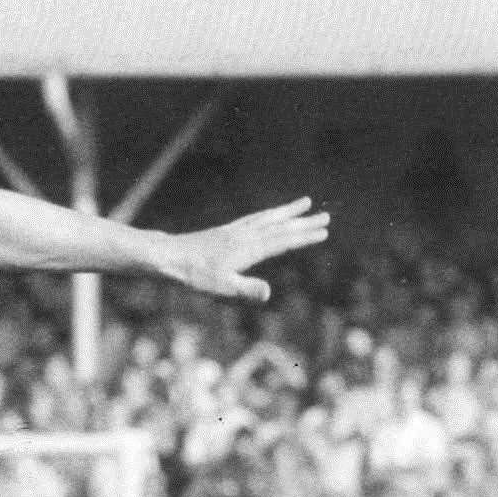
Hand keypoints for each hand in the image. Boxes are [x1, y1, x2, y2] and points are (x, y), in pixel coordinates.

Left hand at [167, 197, 329, 301]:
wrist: (170, 257)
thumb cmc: (195, 275)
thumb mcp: (221, 286)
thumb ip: (246, 289)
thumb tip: (269, 294)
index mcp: (249, 249)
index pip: (283, 241)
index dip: (304, 237)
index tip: (324, 231)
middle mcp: (245, 235)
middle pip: (280, 226)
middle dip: (304, 222)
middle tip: (327, 216)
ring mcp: (236, 230)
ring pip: (268, 217)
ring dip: (288, 211)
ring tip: (305, 203)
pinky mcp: (227, 230)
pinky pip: (254, 218)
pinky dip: (268, 213)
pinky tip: (270, 213)